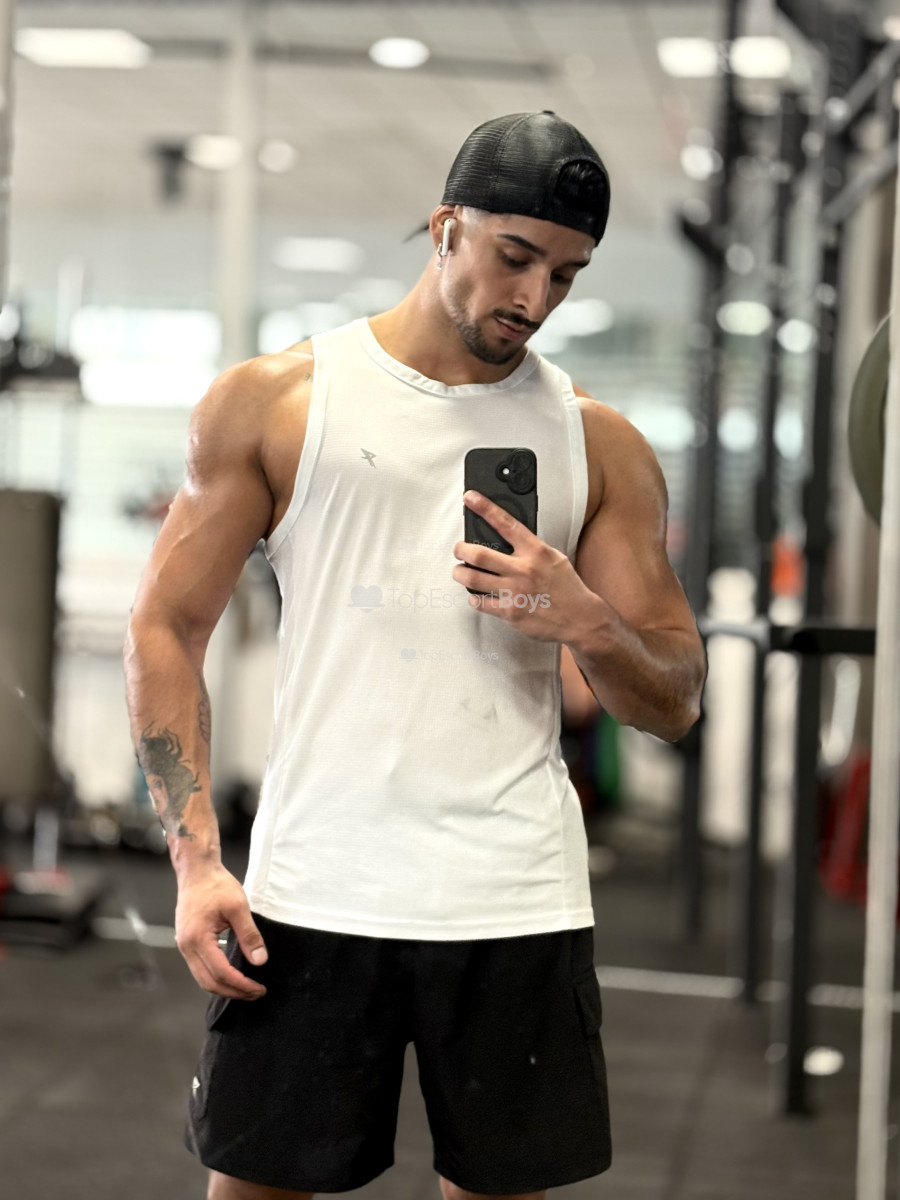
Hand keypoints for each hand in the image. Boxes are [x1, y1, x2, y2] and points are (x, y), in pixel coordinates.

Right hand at [174, 864, 268, 999]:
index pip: (221, 973)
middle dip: (233, 992)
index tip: (259, 988)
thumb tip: (260, 961)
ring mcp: (184, 945)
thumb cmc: (216, 884)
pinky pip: (200, 968)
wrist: (196, 871)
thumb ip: (249, 935)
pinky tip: (232, 975)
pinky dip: (216, 977)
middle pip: (209, 982)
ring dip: (224, 987)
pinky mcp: (187, 942)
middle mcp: (186, 946)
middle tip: (256, 993)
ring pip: (202, 978)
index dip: (241, 984)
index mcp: (197, 939)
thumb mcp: (238, 907)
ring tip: (246, 988)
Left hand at [452, 490, 597, 641]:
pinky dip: (474, 597)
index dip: (485, 508)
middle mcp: (523, 569)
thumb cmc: (566, 587)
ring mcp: (515, 591)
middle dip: (461, 549)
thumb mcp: (553, 558)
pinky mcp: (510, 612)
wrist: (579, 618)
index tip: (470, 498)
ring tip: (460, 571)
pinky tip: (477, 595)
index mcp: (535, 551)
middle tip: (458, 549)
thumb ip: (530, 548)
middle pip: (479, 554)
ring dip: (460, 573)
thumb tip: (505, 539)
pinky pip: (479, 602)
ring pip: (472, 578)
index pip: (506, 523)